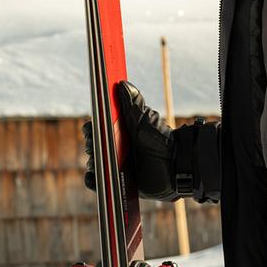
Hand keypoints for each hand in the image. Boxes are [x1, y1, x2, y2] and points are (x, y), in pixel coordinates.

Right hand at [83, 81, 177, 201]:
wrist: (175, 166)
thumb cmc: (161, 140)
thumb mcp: (145, 120)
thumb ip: (133, 103)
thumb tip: (122, 84)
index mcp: (118, 132)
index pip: (95, 127)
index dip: (91, 129)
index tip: (92, 130)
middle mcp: (115, 148)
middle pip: (92, 145)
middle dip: (92, 146)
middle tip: (102, 148)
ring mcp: (115, 165)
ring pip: (94, 163)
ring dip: (94, 163)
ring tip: (104, 162)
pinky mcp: (117, 182)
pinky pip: (98, 183)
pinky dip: (93, 181)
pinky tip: (95, 176)